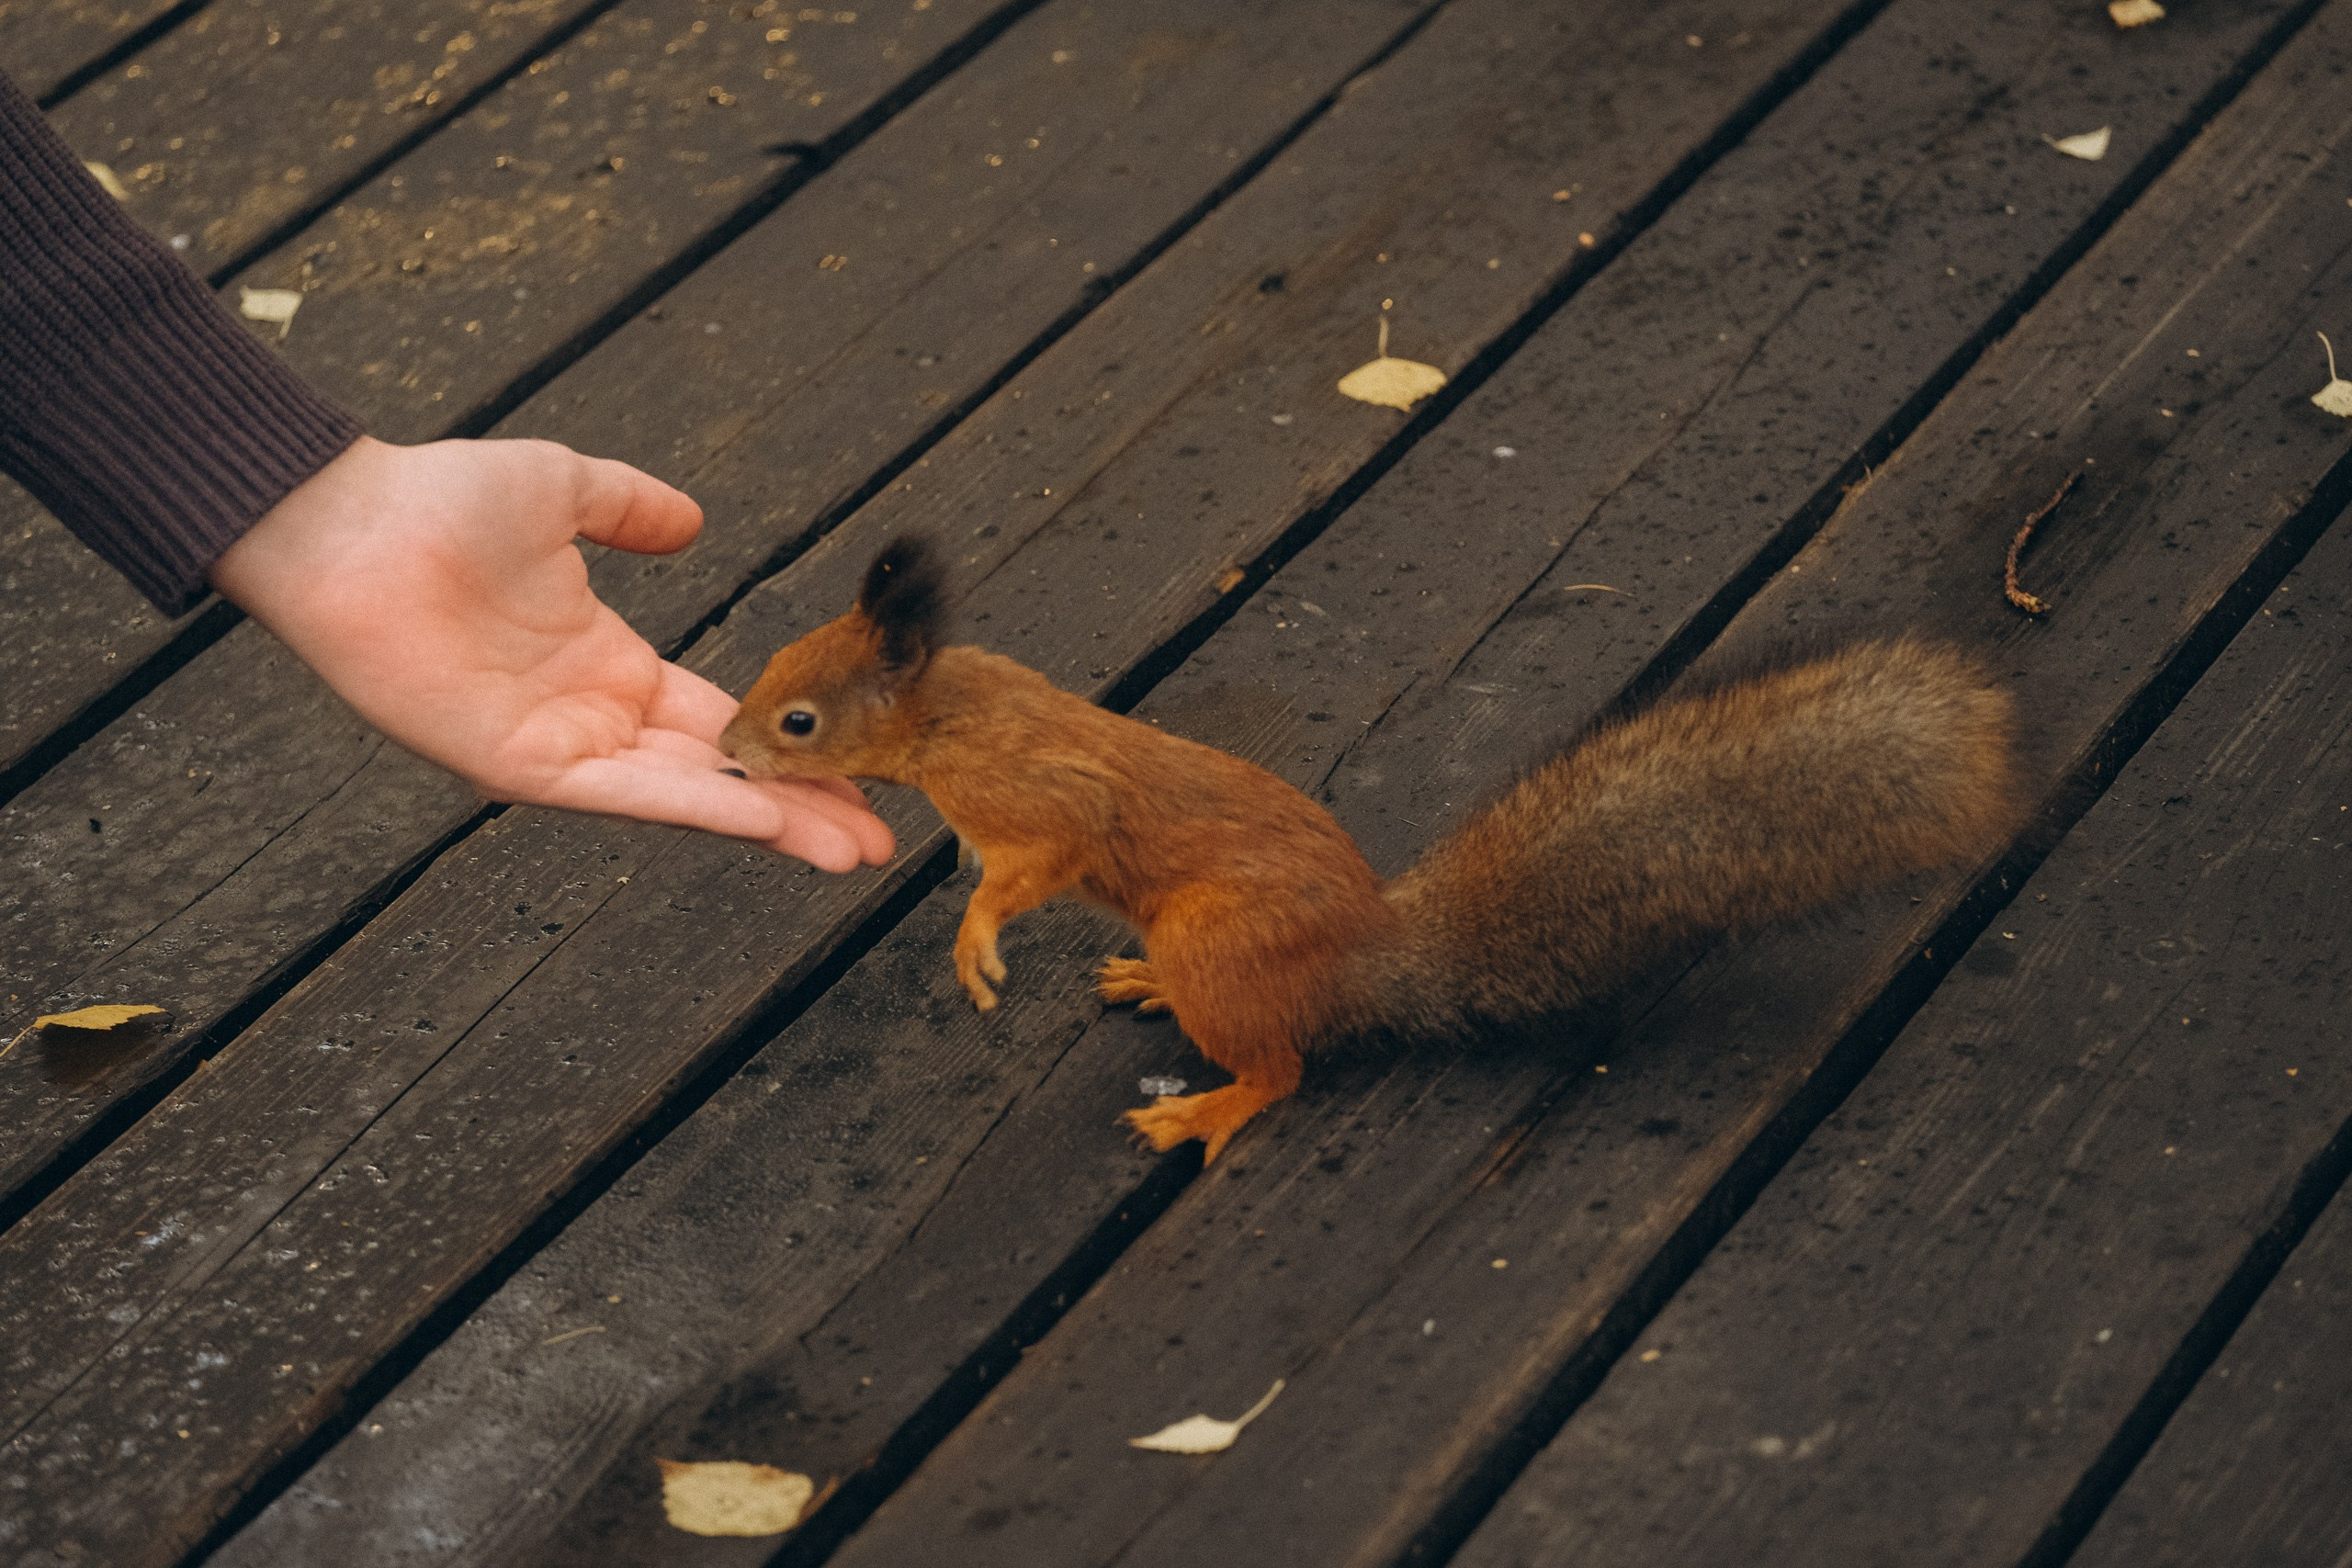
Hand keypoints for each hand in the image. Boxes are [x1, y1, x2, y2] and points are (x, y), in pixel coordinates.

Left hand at [208, 436, 894, 871]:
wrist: (350, 522)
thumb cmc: (437, 499)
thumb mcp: (566, 488)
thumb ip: (631, 510)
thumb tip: (693, 522)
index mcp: (607, 665)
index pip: (720, 723)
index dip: (789, 746)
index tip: (858, 767)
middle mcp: (593, 718)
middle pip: (723, 775)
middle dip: (804, 806)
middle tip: (880, 839)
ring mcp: (560, 748)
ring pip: (689, 796)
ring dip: (773, 824)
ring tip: (851, 850)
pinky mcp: (521, 768)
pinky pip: (627, 796)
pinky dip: (699, 808)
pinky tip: (766, 822)